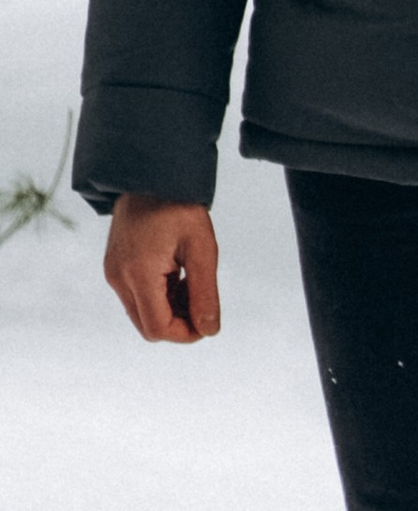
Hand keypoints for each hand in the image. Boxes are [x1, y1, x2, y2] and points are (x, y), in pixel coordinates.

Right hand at [104, 195, 221, 341]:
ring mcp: (113, 273)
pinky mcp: (115, 267)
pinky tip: (179, 274)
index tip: (209, 321)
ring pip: (143, 314)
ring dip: (171, 309)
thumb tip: (209, 331)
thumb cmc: (180, 208)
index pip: (157, 328)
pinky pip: (138, 297)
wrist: (151, 176)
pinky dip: (161, 296)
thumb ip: (205, 292)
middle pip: (148, 326)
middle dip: (179, 323)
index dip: (186, 334)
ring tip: (192, 279)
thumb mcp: (203, 249)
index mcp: (138, 274)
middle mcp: (118, 278)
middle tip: (203, 298)